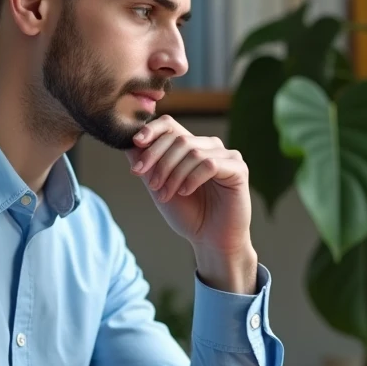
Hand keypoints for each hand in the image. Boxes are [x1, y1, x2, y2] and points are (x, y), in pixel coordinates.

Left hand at [126, 115, 251, 254]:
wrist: (209, 240)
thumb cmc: (188, 214)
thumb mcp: (159, 187)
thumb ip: (147, 165)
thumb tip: (127, 143)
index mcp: (192, 147)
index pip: (170, 125)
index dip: (152, 131)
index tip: (136, 143)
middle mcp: (210, 147)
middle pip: (179, 139)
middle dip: (159, 160)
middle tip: (152, 184)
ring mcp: (226, 156)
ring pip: (193, 152)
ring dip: (174, 174)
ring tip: (167, 194)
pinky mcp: (238, 168)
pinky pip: (210, 164)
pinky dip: (193, 178)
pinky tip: (185, 192)